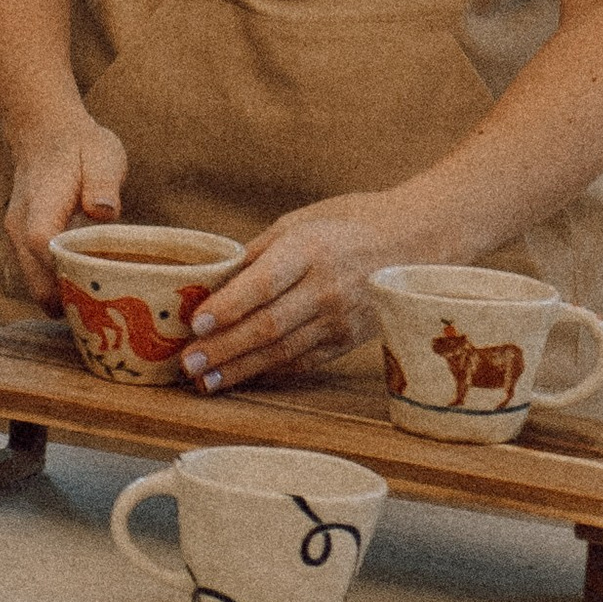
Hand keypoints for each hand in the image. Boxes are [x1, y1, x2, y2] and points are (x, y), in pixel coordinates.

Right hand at [2, 107, 127, 308]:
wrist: (46, 131)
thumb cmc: (80, 145)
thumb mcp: (102, 154)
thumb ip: (103, 183)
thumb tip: (103, 211)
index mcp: (41, 202)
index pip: (40, 242)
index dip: (64, 269)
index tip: (94, 285)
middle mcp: (20, 224)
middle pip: (35, 278)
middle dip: (67, 302)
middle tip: (105, 316)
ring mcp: (18, 236)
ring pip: (35, 283)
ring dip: (63, 299)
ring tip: (101, 307)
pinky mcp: (24, 243)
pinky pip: (37, 276)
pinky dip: (58, 289)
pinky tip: (87, 290)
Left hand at [175, 190, 405, 392]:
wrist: (415, 241)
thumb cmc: (349, 222)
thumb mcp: (299, 221)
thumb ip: (258, 253)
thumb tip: (215, 281)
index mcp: (309, 250)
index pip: (261, 285)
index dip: (226, 307)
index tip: (194, 324)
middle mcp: (325, 288)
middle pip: (267, 326)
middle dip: (223, 349)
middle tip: (187, 363)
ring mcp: (340, 319)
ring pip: (282, 351)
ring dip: (241, 368)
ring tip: (206, 380)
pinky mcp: (348, 341)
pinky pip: (303, 360)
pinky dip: (270, 370)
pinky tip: (242, 376)